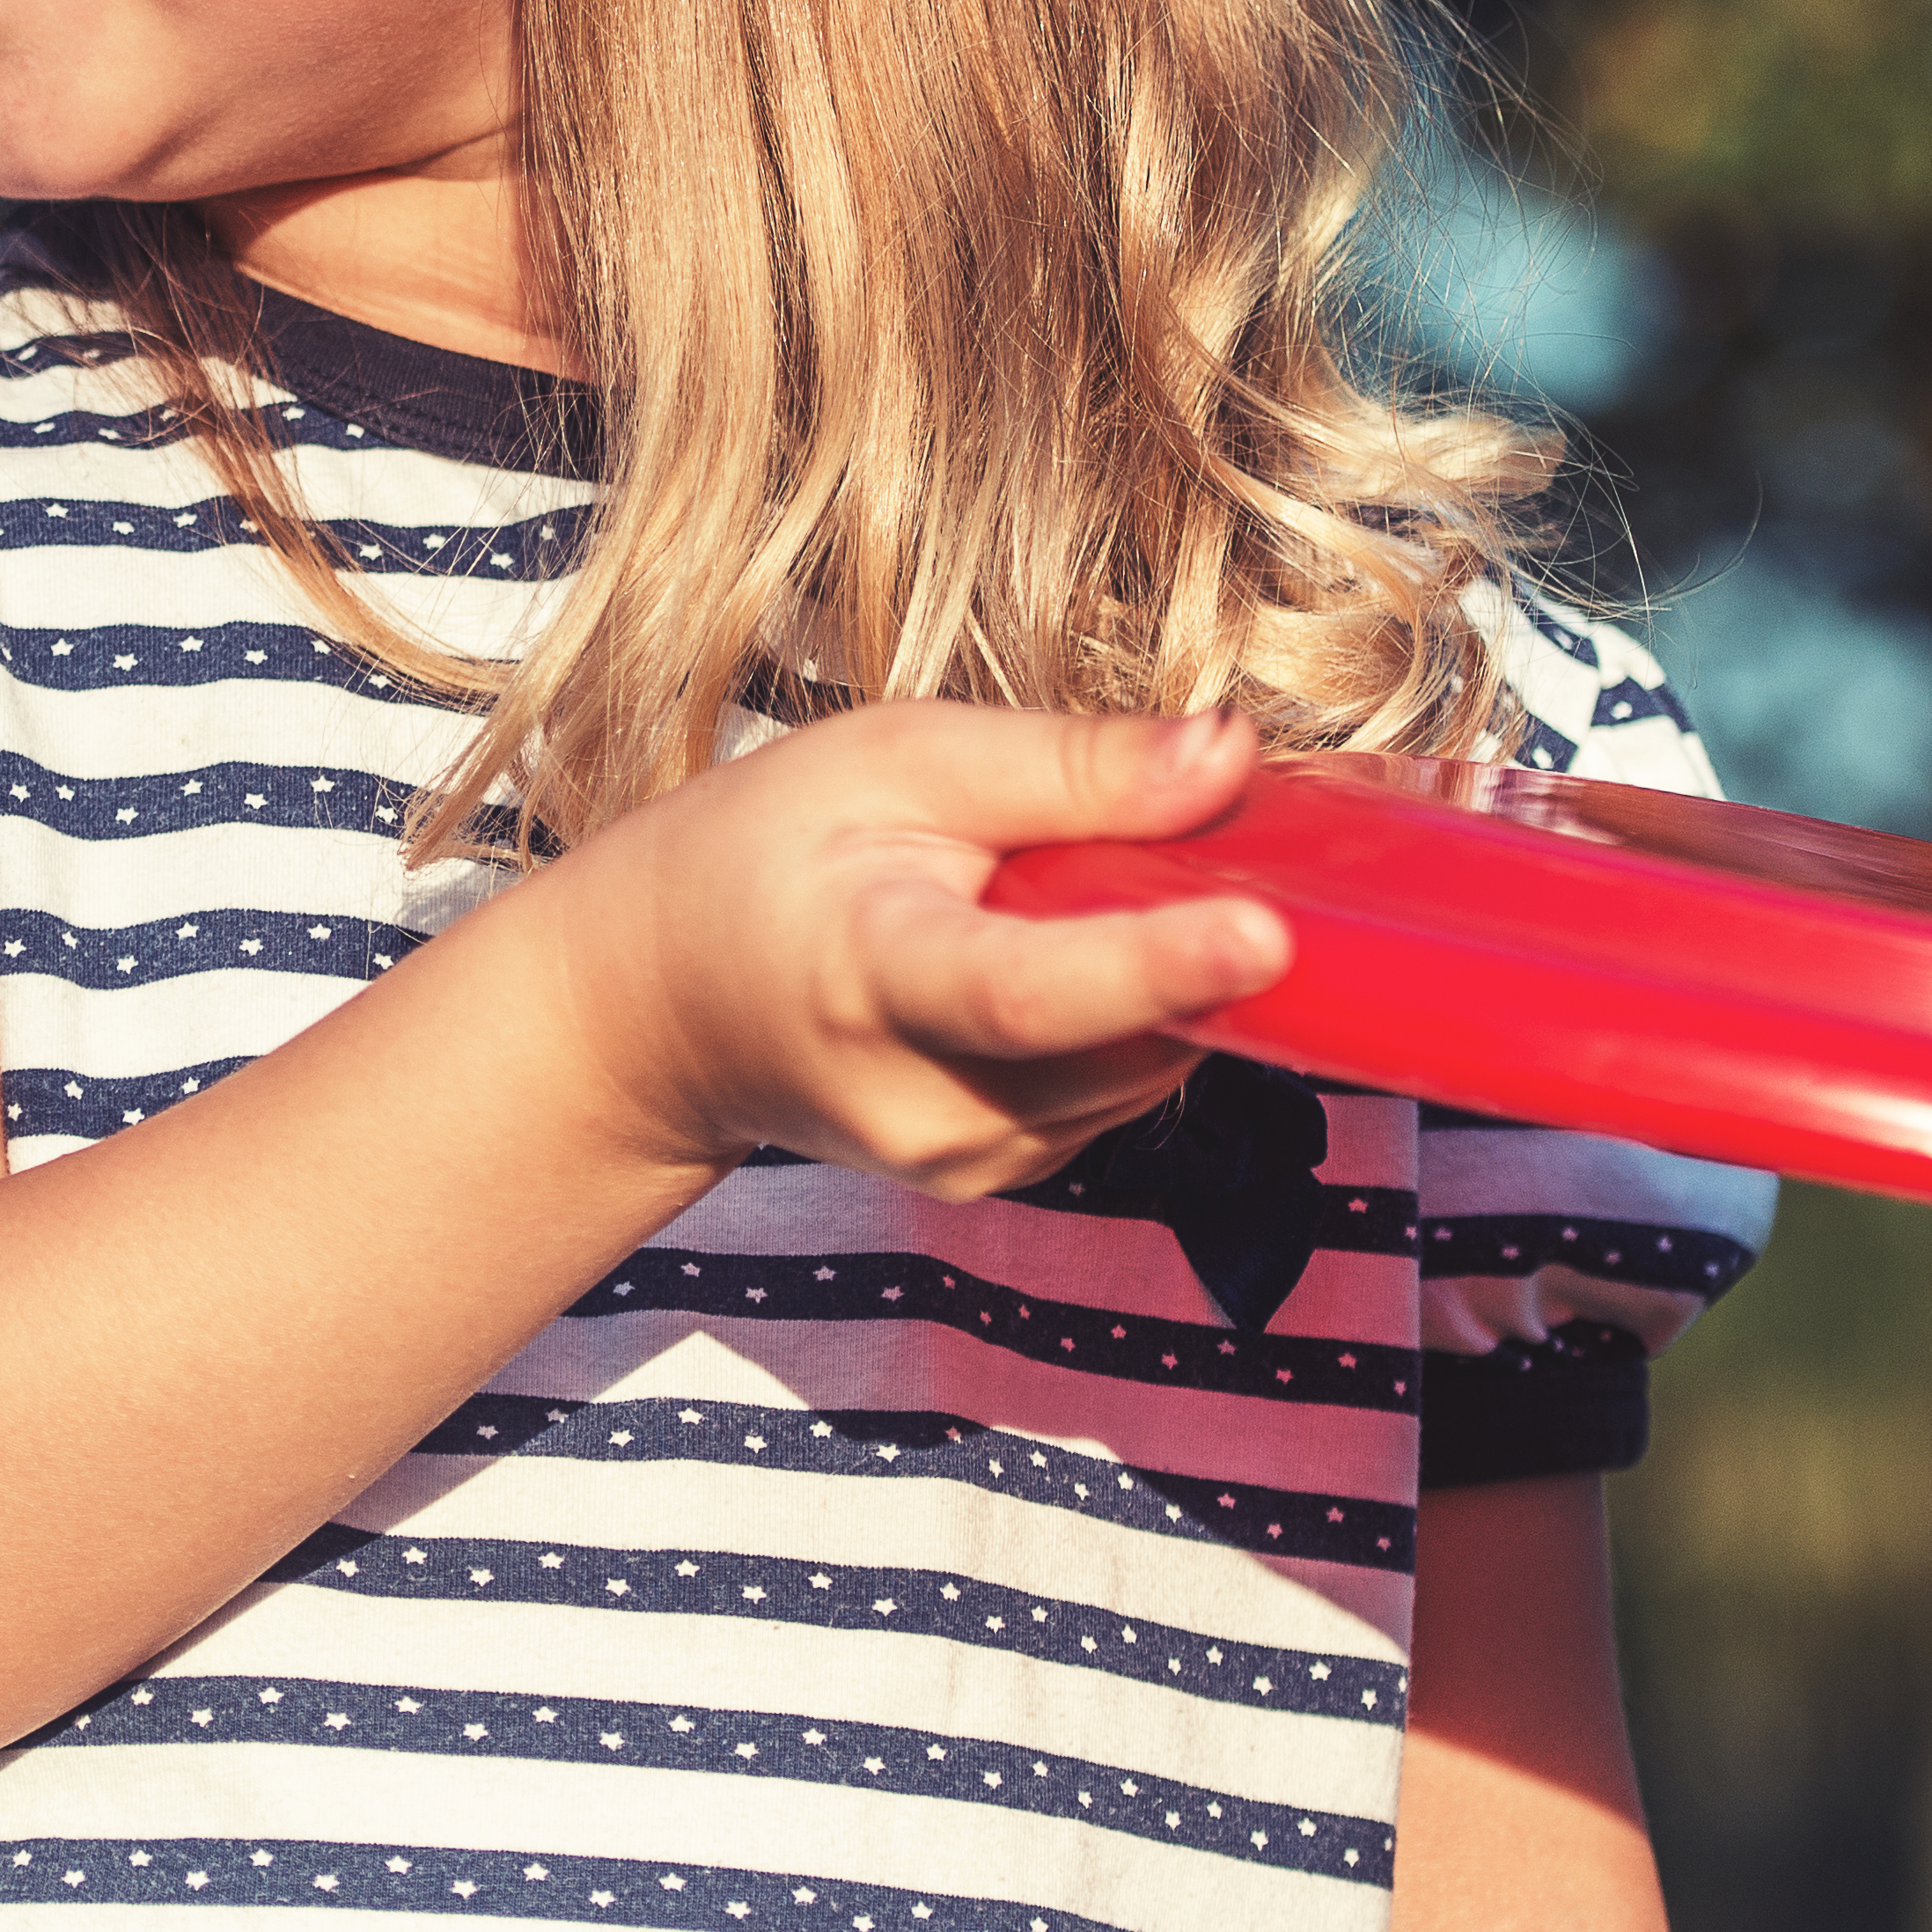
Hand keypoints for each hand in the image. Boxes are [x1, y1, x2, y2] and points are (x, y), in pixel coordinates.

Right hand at [531, 703, 1294, 1199]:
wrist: (666, 1008)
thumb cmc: (768, 854)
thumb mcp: (895, 759)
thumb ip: (1066, 765)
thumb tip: (1227, 757)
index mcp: (874, 979)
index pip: (1028, 992)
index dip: (1155, 963)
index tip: (1265, 932)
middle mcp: (928, 1104)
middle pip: (1123, 1034)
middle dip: (1202, 938)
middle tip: (1217, 835)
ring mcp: (969, 1160)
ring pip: (1148, 1064)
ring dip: (1176, 973)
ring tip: (1101, 880)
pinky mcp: (1005, 1174)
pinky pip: (1124, 1084)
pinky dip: (1140, 1010)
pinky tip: (1079, 942)